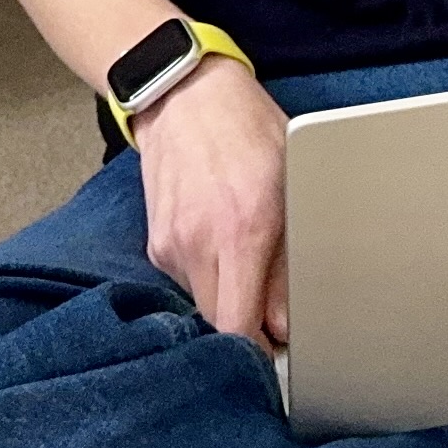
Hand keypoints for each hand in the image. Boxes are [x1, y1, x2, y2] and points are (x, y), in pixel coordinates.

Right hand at [134, 58, 291, 345]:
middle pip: (219, 323)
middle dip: (247, 325)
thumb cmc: (247, 129)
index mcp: (241, 229)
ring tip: (248, 257)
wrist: (183, 94)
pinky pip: (188, 280)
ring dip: (228, 295)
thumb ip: (289, 260)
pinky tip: (222, 240)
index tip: (279, 353)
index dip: (258, 353)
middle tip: (274, 309)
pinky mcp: (156, 242)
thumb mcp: (291, 182)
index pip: (237, 326)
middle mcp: (198, 243)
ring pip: (203, 302)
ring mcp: (170, 244)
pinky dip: (209, 274)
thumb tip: (287, 322)